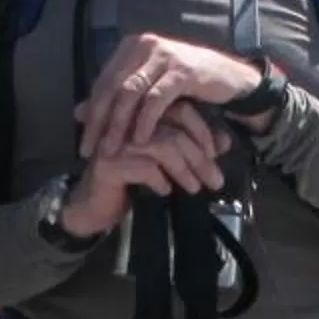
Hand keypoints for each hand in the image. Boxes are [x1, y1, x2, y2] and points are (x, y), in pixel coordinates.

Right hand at [59, 103, 230, 236]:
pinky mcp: (108, 163)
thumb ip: (194, 149)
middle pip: (175, 130)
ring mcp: (117, 141)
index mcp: (144, 114)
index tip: (216, 156)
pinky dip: (160, 180)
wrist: (94, 207)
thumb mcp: (168, 164)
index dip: (203, 132)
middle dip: (200, 158)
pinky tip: (165, 191)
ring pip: (163, 146)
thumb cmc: (132, 182)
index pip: (182, 110)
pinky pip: (145, 167)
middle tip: (215, 181)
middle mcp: (129, 122)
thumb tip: (225, 141)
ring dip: (185, 170)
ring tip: (194, 188)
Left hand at [74, 32, 264, 161]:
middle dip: (100, 123)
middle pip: (112, 87)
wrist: (229, 78)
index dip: (91, 114)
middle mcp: (144, 44)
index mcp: (131, 46)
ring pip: (130, 93)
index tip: (84, 144)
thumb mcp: (148, 89)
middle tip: (91, 151)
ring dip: (118, 125)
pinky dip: (145, 121)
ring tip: (112, 150)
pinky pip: (156, 99)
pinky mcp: (181, 70)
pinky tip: (140, 141)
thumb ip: (116, 99)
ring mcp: (163, 55)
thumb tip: (77, 114)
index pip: (102, 82)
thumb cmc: (185, 85)